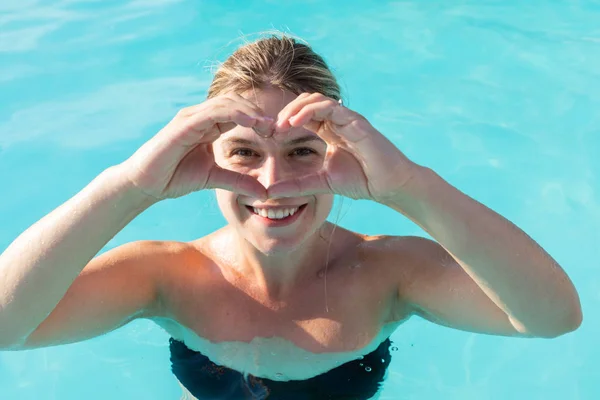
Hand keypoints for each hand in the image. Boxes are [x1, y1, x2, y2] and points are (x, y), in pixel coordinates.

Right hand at [119, 93, 272, 199]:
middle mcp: (201, 116)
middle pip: (238, 102)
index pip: (240, 112)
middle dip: (260, 112)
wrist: (145, 184)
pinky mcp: (185, 123)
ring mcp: (192, 117)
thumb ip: (238, 181)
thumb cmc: (174, 177)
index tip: (278, 133)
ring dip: (252, 111)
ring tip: (269, 125)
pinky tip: (252, 123)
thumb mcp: (214, 179)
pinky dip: (235, 114)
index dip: (261, 119)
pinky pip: (214, 112)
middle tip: (278, 127)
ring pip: (228, 103)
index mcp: (209, 125)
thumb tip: (264, 193)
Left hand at [268, 93, 418, 201]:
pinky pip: (328, 107)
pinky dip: (309, 111)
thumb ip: (297, 185)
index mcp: (329, 130)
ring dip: (293, 109)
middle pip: (304, 102)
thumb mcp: (321, 183)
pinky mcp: (355, 121)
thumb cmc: (361, 181)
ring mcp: (346, 118)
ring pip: (315, 99)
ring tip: (280, 126)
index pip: (301, 115)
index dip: (283, 121)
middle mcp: (336, 120)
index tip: (268, 136)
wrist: (388, 186)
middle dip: (284, 112)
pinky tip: (294, 123)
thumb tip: (270, 192)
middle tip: (270, 129)